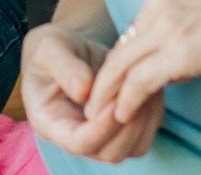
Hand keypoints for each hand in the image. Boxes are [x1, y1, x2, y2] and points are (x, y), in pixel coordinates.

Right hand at [23, 23, 163, 162]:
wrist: (68, 48)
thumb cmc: (50, 48)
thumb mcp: (48, 48)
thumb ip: (62, 66)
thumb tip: (82, 90)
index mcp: (49, 121)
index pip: (78, 142)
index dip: (100, 128)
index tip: (113, 102)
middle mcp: (75, 136)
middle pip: (109, 152)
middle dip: (126, 126)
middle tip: (133, 92)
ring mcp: (100, 135)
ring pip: (132, 148)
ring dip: (143, 121)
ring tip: (142, 87)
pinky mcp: (121, 128)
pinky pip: (145, 135)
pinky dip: (152, 115)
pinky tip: (147, 88)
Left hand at [86, 0, 200, 124]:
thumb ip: (186, 26)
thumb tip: (176, 64)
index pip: (134, 31)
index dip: (124, 60)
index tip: (117, 80)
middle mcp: (158, 4)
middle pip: (120, 48)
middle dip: (104, 78)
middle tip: (92, 100)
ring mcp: (166, 27)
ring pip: (122, 65)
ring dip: (107, 93)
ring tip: (99, 113)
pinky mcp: (180, 52)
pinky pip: (140, 80)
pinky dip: (127, 99)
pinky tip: (121, 114)